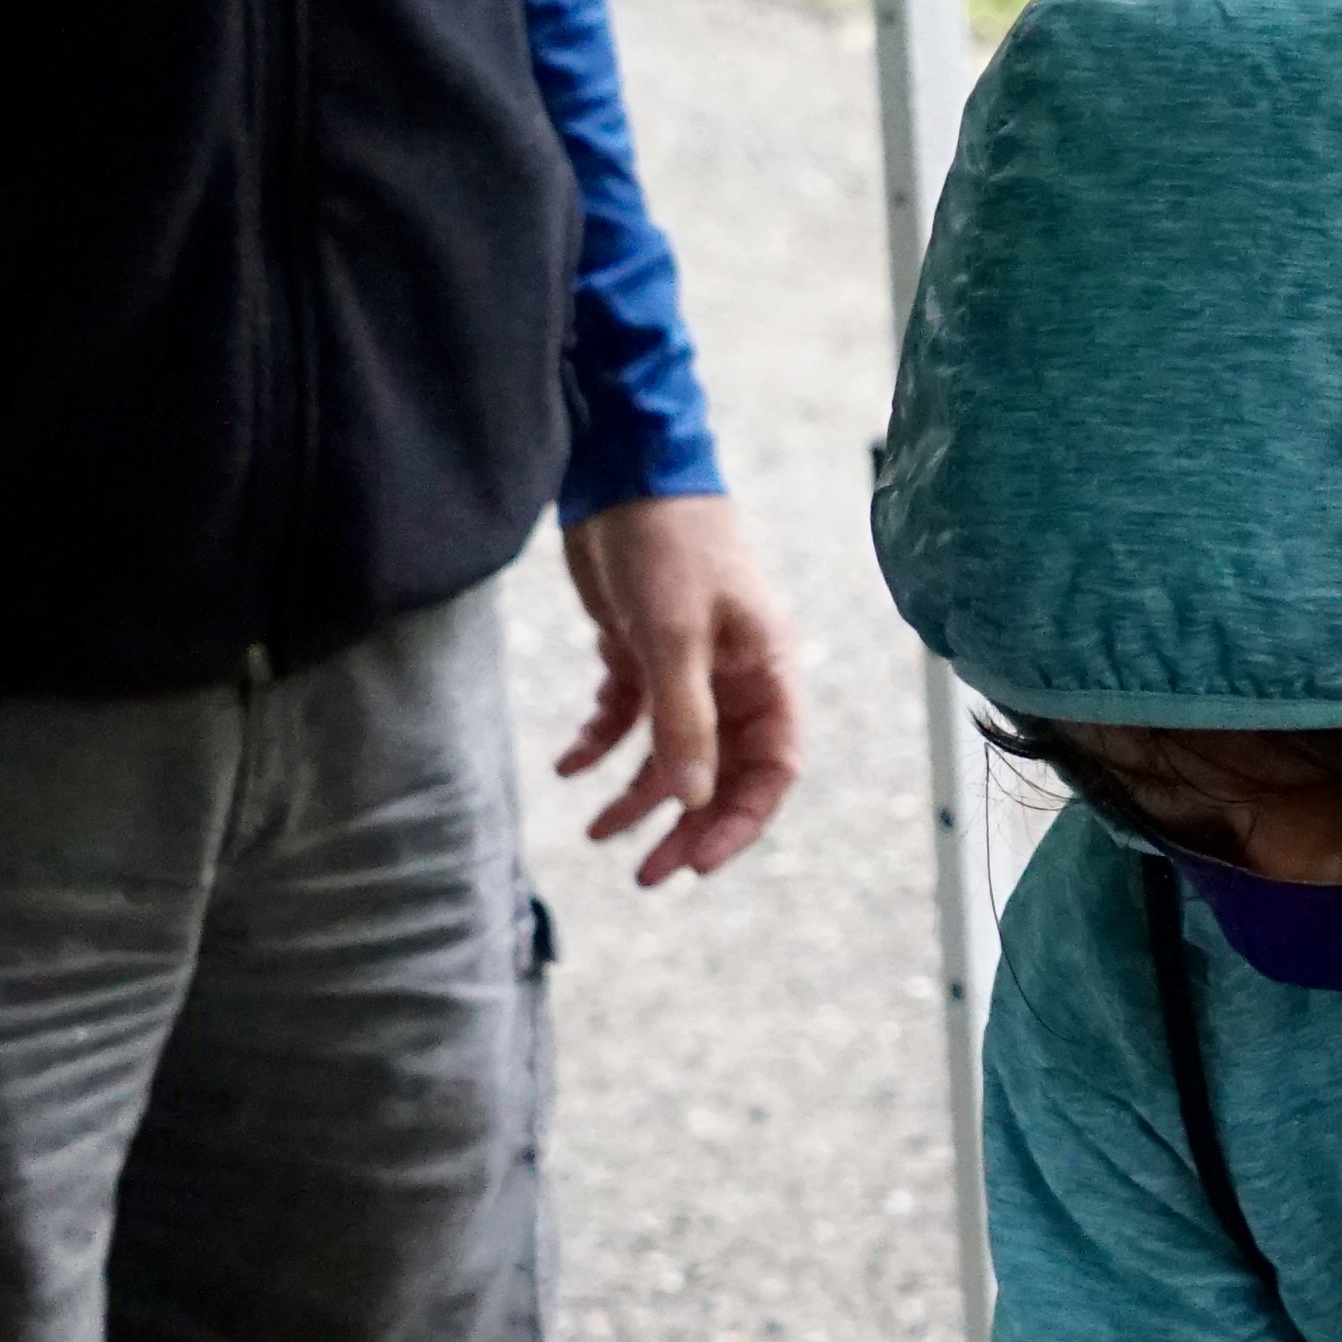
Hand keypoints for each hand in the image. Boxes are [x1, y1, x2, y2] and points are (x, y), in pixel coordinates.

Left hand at [556, 492, 799, 885]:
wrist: (624, 466)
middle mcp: (733, 675)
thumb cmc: (668, 538)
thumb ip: (683, 717)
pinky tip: (569, 767)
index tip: (698, 862)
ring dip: (638, 797)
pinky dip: (599, 744)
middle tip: (647, 875)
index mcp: (765, 669)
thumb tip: (692, 801)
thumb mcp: (674, 631)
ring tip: (596, 836)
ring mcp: (686, 665)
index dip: (742, 820)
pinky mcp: (640, 649)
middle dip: (685, 826)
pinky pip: (626, 715)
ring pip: (670, 753)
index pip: (772, 766)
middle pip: (720, 771)